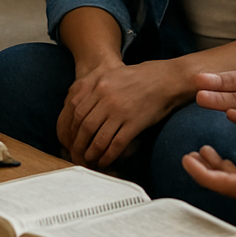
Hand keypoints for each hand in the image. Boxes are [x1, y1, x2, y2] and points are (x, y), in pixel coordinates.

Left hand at [56, 58, 186, 167]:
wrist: (165, 79)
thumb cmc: (139, 77)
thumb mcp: (112, 75)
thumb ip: (93, 88)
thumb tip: (75, 106)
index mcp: (98, 85)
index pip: (75, 111)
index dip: (70, 128)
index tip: (70, 139)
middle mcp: (106, 98)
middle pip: (84, 126)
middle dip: (78, 144)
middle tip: (76, 154)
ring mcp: (120, 111)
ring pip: (98, 138)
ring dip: (91, 153)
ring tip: (90, 160)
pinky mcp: (135, 123)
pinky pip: (116, 144)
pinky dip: (108, 155)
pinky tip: (105, 161)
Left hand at [181, 125, 235, 204]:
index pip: (222, 184)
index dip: (201, 173)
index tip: (186, 159)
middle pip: (224, 185)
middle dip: (205, 171)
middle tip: (190, 155)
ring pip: (235, 182)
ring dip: (218, 169)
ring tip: (205, 151)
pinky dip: (233, 168)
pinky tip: (233, 156)